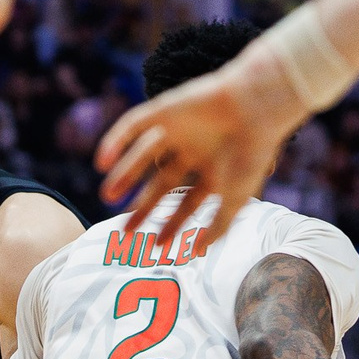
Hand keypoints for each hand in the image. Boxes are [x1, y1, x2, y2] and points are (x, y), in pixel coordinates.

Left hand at [94, 49, 305, 244]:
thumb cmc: (250, 154)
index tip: (156, 245)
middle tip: (124, 230)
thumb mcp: (234, 198)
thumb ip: (216, 227)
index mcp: (214, 170)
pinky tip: (102, 161)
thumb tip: (197, 252)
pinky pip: (133, 124)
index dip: (172, 224)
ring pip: (144, 155)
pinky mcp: (165, 108)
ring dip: (125, 175)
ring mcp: (179, 129)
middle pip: (161, 182)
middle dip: (143, 206)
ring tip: (107, 196)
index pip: (187, 202)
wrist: (255, 106)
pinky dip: (115, 141)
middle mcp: (195, 151)